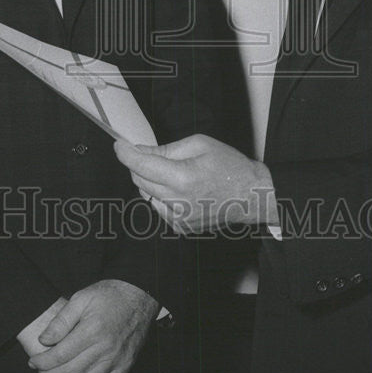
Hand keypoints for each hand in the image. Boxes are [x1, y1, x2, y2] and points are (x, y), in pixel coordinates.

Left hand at [27, 279, 157, 372]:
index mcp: (93, 330)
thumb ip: (62, 320)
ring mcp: (117, 361)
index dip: (43, 362)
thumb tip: (45, 339)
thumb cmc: (111, 296)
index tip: (33, 362)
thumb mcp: (82, 297)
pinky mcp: (125, 367)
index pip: (60, 355)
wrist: (139, 297)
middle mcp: (106, 349)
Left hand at [114, 134, 277, 233]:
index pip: (141, 165)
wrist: (252, 195)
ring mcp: (179, 218)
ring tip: (173, 172)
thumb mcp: (199, 145)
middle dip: (139, 164)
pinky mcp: (181, 227)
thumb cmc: (230, 166)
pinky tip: (180, 189)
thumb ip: (166, 149)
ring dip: (151, 181)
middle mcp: (178, 202)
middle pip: (140, 180)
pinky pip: (159, 208)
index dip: (125, 153)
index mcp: (182, 178)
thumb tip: (140, 150)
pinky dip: (161, 196)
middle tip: (149, 153)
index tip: (119, 145)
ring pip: (146, 195)